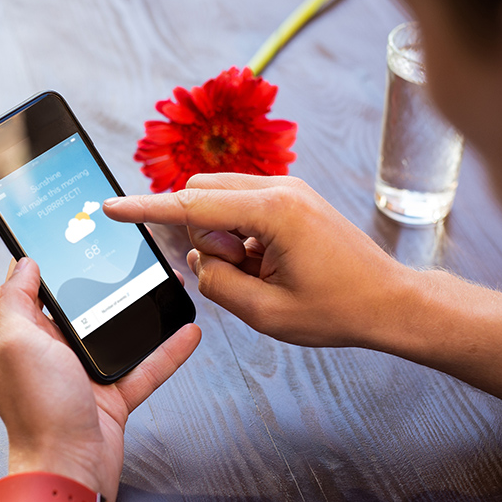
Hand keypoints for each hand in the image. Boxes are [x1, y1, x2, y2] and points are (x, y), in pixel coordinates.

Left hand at [0, 257, 200, 501]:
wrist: (68, 471)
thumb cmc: (38, 413)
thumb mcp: (15, 343)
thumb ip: (14, 300)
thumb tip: (22, 263)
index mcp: (26, 338)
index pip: (36, 291)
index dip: (52, 263)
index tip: (72, 235)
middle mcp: (54, 355)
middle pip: (84, 308)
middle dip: (105, 281)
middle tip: (128, 253)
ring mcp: (85, 375)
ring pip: (119, 333)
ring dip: (143, 311)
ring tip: (164, 284)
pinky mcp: (114, 397)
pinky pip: (146, 367)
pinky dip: (168, 351)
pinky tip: (187, 331)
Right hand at [102, 173, 411, 347]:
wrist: (390, 301)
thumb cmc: (338, 309)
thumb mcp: (265, 313)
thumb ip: (216, 283)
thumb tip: (199, 261)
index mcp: (273, 212)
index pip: (190, 206)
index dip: (144, 209)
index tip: (111, 206)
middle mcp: (280, 188)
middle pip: (201, 194)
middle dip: (199, 233)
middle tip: (235, 271)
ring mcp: (288, 189)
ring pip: (218, 198)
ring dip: (220, 234)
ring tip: (257, 271)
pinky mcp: (292, 197)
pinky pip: (240, 205)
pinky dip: (237, 232)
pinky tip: (264, 262)